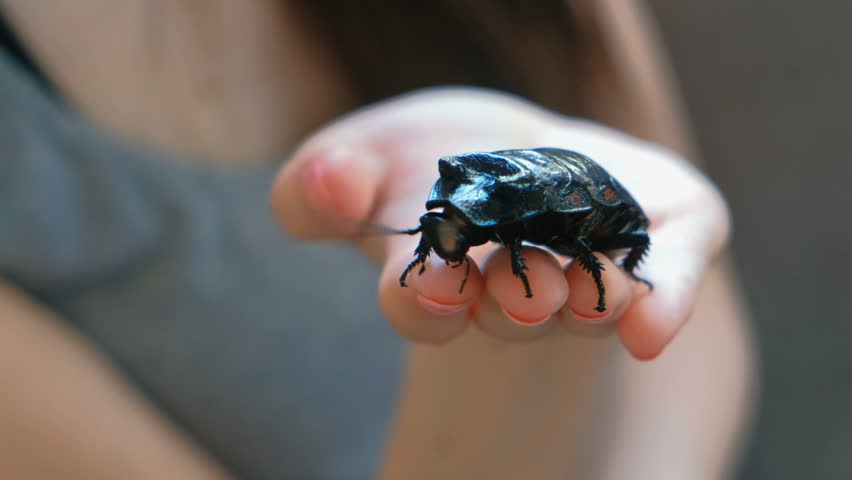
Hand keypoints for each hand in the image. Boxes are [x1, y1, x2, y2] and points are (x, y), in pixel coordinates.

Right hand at [270, 88, 729, 359]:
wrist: (515, 147)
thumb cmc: (426, 163)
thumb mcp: (356, 156)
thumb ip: (318, 187)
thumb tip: (333, 180)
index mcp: (443, 281)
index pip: (427, 308)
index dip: (426, 303)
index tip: (432, 281)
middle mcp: (519, 290)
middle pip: (515, 312)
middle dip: (515, 307)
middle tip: (515, 296)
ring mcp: (587, 265)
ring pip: (591, 300)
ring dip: (590, 303)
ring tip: (591, 296)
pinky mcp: (651, 236)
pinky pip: (665, 273)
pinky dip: (664, 299)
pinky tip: (654, 322)